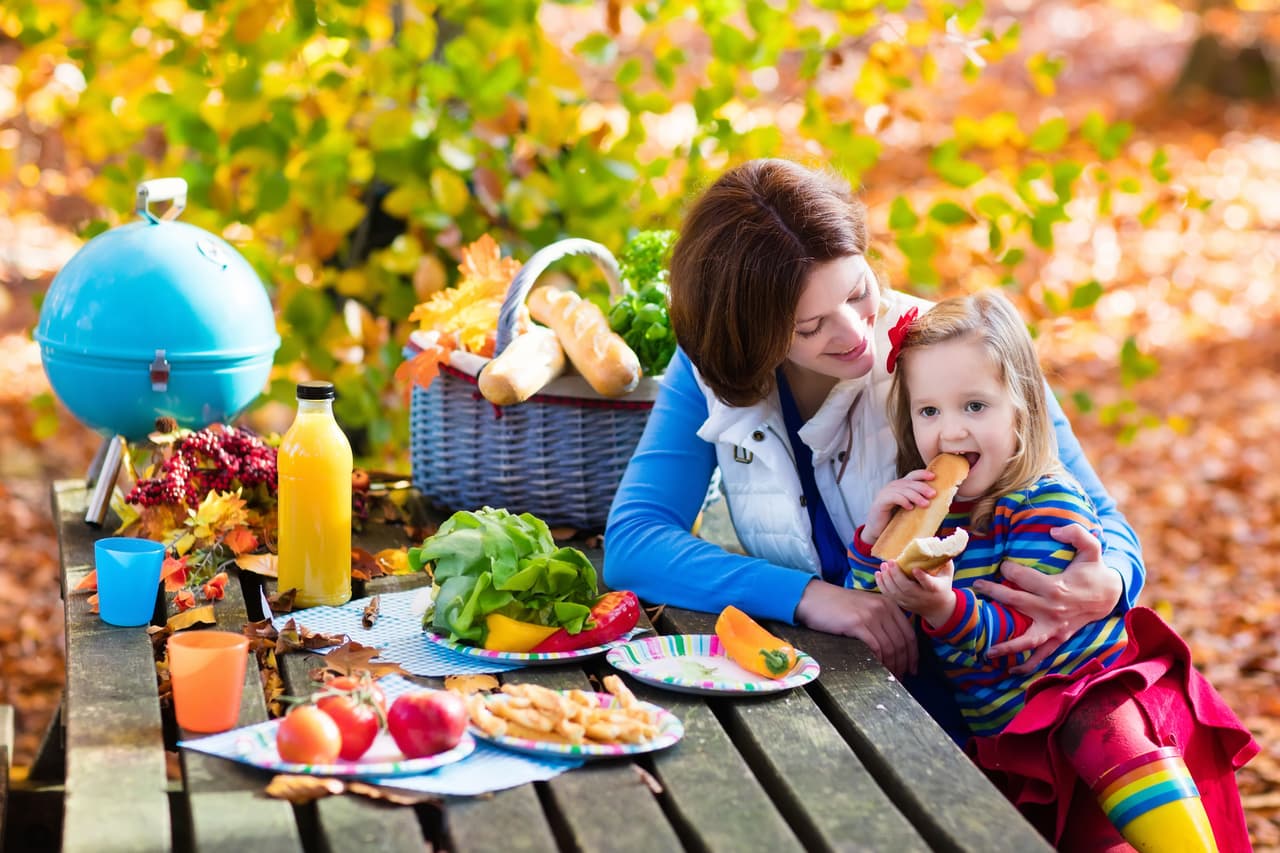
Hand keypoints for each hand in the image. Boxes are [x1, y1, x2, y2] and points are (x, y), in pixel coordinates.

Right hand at [795, 580, 918, 676]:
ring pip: (891, 647)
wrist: (813, 598)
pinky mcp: (857, 623)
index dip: (913, 654)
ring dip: (893, 665)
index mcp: (888, 603)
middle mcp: (883, 607)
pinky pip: (876, 647)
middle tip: (901, 677)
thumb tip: (896, 647)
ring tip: (890, 676)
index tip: (912, 669)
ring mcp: (871, 615)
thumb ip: (881, 619)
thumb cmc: (837, 606)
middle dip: (904, 663)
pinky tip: (878, 668)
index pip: (909, 633)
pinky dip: (880, 661)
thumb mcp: (865, 607)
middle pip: (902, 642)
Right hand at [862, 470, 934, 543]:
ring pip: (903, 490)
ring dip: (916, 496)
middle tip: (933, 494)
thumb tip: (935, 502)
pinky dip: (903, 501)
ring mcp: (885, 493)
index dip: (922, 474)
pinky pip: (893, 497)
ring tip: (925, 504)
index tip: (934, 476)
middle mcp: (892, 487)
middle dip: (922, 487)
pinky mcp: (880, 502)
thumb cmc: (894, 520)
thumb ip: (917, 503)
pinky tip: (910, 508)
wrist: (877, 531)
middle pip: (909, 482)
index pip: (912, 475)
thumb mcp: (908, 509)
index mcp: (900, 486)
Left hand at [875, 560, 954, 627]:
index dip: (922, 577)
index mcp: (935, 589)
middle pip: (907, 588)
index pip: (929, 584)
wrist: (938, 609)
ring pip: (896, 592)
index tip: (915, 569)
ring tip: (883, 566)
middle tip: (890, 562)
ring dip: (887, 579)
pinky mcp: (902, 603)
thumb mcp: (947, 574)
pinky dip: (882, 585)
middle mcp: (922, 596)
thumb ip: (944, 561)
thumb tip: (938, 545)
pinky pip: (890, 596)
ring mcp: (911, 601)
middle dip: (897, 575)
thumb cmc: (942, 586)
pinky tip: (878, 574)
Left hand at [975, 524, 1121, 672]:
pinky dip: (1028, 665)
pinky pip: (1042, 655)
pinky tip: (1011, 670)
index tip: (1003, 565)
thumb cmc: (1094, 571)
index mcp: (1056, 588)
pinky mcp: (1059, 638)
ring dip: (1006, 645)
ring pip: (1027, 639)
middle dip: (994, 593)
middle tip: (978, 586)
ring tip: (986, 651)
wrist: (1110, 596)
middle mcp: (1052, 610)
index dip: (1009, 569)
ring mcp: (1055, 627)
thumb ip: (1077, 533)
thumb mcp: (1092, 548)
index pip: (1023, 578)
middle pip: (1016, 601)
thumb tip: (1054, 529)